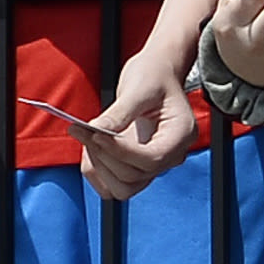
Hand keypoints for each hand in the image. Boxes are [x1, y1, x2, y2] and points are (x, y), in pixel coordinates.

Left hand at [83, 46, 200, 200]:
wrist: (156, 75)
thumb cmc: (153, 76)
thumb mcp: (138, 88)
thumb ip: (119, 112)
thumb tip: (96, 130)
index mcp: (181, 135)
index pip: (152, 159)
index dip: (120, 151)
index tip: (95, 134)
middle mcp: (171, 155)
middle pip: (135, 176)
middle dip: (104, 155)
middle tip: (82, 129)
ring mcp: (154, 164)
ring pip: (124, 188)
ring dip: (99, 167)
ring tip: (87, 138)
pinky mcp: (137, 167)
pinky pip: (114, 185)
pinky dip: (97, 172)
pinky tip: (91, 148)